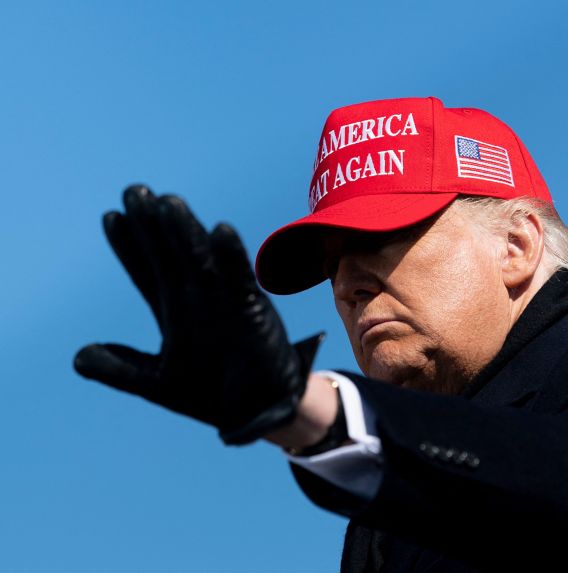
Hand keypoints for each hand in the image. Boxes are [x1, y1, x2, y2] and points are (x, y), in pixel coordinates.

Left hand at [74, 185, 321, 444]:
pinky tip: (220, 230)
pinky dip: (231, 256)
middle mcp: (197, 300)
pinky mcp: (253, 312)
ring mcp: (224, 303)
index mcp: (173, 313)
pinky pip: (240, 280)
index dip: (129, 246)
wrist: (259, 413)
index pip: (146, 272)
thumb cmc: (213, 394)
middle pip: (169, 256)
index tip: (111, 217)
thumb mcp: (158, 383)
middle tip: (134, 191)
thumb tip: (79, 357)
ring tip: (168, 202)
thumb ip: (122, 369)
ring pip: (200, 260)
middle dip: (152, 226)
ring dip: (185, 232)